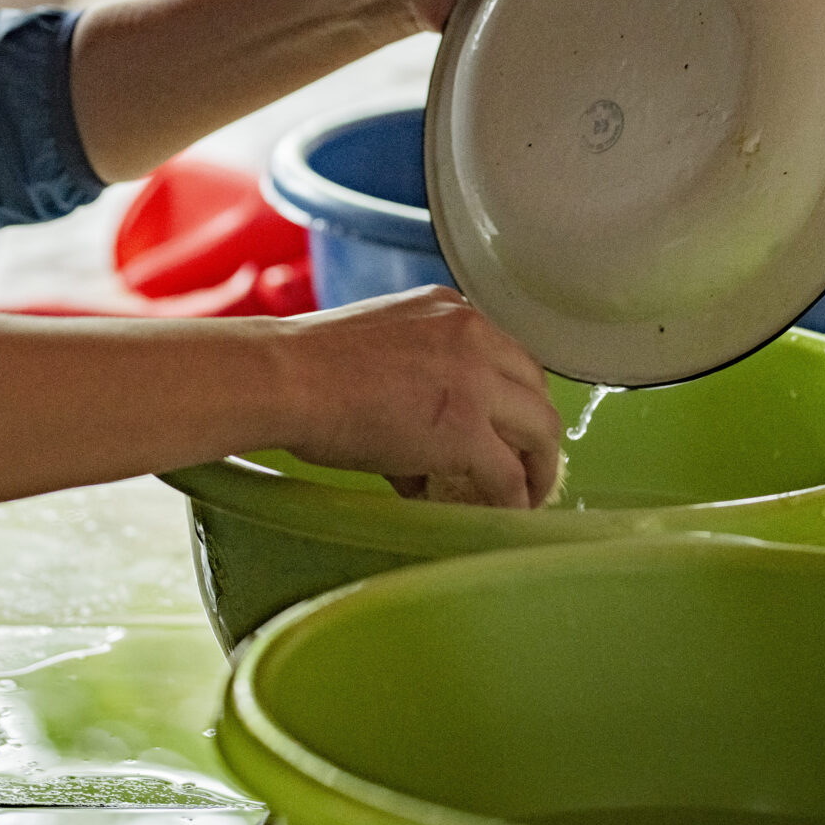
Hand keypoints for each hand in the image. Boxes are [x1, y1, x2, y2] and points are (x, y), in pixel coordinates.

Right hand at [271, 286, 561, 508]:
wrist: (284, 377)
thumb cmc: (307, 369)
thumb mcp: (380, 351)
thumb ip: (418, 387)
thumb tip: (422, 462)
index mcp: (452, 310)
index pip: (509, 354)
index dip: (514, 398)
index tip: (509, 428)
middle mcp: (474, 333)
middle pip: (535, 387)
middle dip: (534, 431)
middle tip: (525, 465)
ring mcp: (476, 380)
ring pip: (541, 427)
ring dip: (540, 466)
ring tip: (528, 496)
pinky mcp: (466, 428)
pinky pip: (510, 473)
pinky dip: (517, 498)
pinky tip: (509, 515)